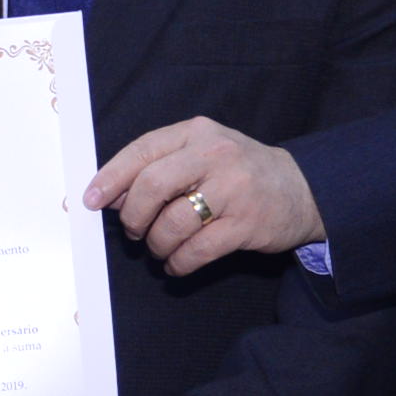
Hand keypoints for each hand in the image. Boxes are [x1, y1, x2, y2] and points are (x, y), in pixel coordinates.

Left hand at [86, 115, 322, 275]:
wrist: (304, 190)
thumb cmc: (240, 172)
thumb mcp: (203, 152)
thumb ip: (160, 164)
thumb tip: (109, 193)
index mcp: (196, 133)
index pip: (142, 151)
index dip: (111, 177)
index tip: (91, 199)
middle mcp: (215, 155)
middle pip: (151, 186)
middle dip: (133, 215)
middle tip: (133, 230)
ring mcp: (233, 189)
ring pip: (172, 223)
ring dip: (156, 243)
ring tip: (159, 247)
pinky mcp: (247, 224)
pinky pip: (197, 250)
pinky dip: (179, 262)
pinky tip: (177, 263)